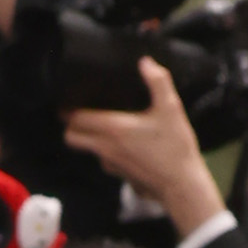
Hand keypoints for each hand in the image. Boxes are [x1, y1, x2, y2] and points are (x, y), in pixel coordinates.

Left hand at [67, 60, 223, 241]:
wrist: (180, 185)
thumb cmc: (174, 146)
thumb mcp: (171, 108)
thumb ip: (158, 82)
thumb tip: (145, 62)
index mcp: (112, 129)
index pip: (75, 119)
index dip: (67, 109)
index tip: (68, 99)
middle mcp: (104, 148)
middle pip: (71, 137)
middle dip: (70, 124)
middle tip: (79, 111)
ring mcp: (109, 164)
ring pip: (86, 149)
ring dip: (87, 137)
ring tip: (100, 122)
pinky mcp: (118, 174)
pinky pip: (102, 159)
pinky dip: (104, 149)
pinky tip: (120, 140)